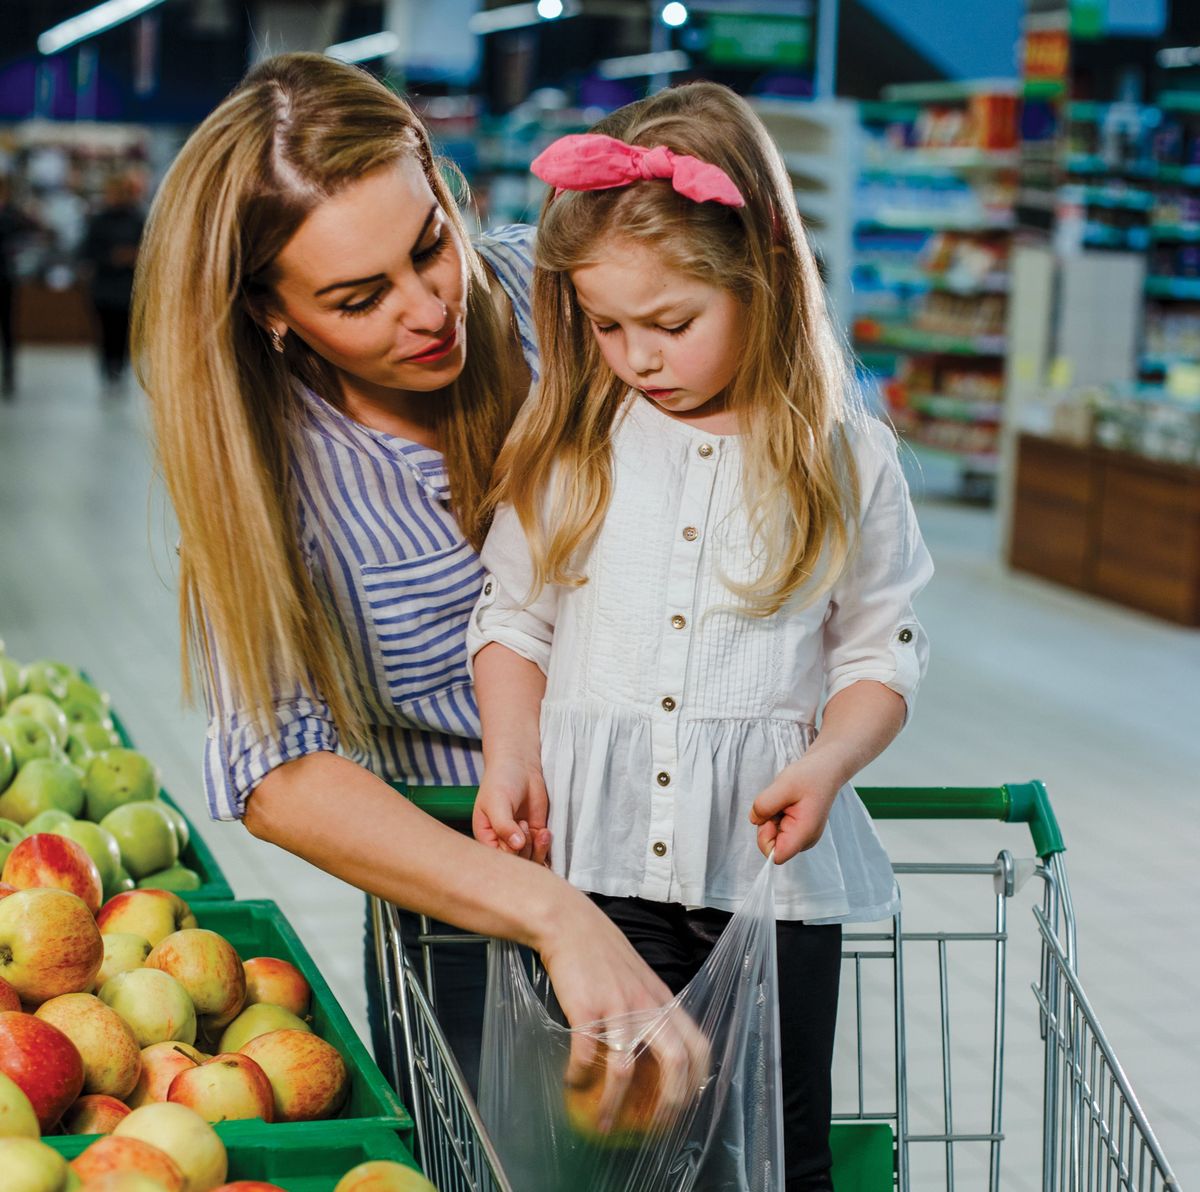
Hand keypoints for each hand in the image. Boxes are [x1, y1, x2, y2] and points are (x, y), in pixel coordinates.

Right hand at [473, 753, 551, 863]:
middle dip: (525, 849)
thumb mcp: (497, 802)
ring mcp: (520, 840)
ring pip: (531, 861)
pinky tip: (544, 832)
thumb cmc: (501, 781)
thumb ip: (504, 825)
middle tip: (523, 824)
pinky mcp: (536, 835)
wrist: (520, 766)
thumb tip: (517, 845)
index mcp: (486, 838)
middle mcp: (502, 843)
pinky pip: (542, 853)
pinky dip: (546, 846)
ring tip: (536, 829)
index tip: (516, 829)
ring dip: (537, 848)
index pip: (498, 860)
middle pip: (516, 864)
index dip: (510, 852)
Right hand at [539, 896, 709, 1133]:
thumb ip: (650, 1007)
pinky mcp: (585, 1009)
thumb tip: (655, 1048)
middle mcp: (647, 1005)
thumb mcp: (638, 978)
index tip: (687, 1106)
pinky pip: (585, 1056)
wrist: (568, 924)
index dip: (699, 1081)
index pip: (699, 1044)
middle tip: (654, 1130)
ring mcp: (616, 1008)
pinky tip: (571, 1084)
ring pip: (625, 1069)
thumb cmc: (601, 953)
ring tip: (603, 1125)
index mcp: (663, 999)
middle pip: (675, 1061)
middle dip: (670, 1104)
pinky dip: (578, 1078)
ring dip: (613, 1105)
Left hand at [748, 753, 842, 863]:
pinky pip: (778, 829)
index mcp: (805, 833)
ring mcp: (803, 836)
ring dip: (771, 817)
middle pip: (772, 845)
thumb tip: (754, 820)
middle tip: (779, 803)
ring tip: (785, 800)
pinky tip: (787, 803)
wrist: (826, 769)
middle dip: (767, 823)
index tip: (771, 816)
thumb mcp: (783, 785)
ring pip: (773, 836)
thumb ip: (764, 805)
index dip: (765, 837)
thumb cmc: (809, 776)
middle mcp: (805, 840)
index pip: (776, 856)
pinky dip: (776, 815)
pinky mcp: (799, 830)